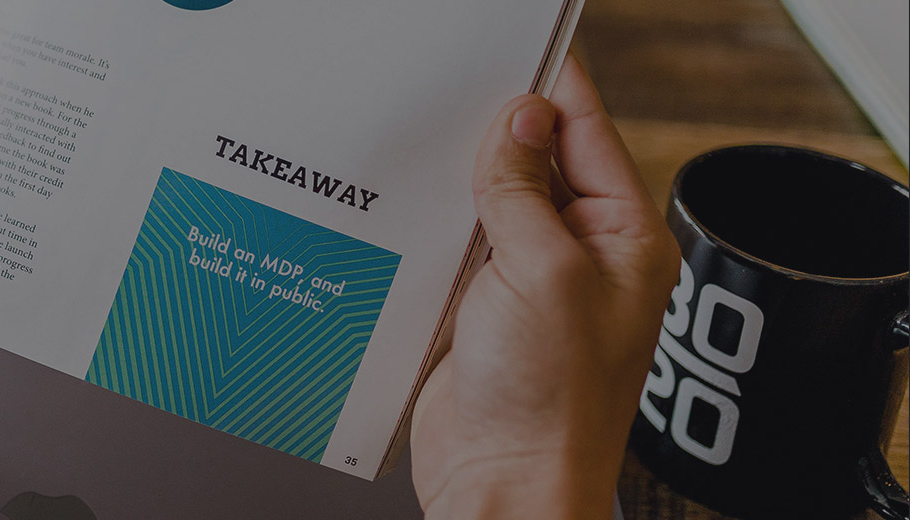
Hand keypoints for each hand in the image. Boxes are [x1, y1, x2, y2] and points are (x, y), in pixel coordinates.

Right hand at [410, 57, 679, 518]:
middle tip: (448, 98)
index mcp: (622, 240)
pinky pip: (453, 248)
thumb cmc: (549, 404)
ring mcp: (527, 284)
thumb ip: (522, 191)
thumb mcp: (542, 272)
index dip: (548, 89)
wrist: (502, 483)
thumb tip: (518, 122)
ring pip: (486, 204)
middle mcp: (579, 257)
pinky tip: (404, 209)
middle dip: (491, 133)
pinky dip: (429, 226)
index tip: (514, 49)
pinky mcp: (479, 311)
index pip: (586, 136)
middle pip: (533, 165)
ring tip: (421, 149)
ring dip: (455, 183)